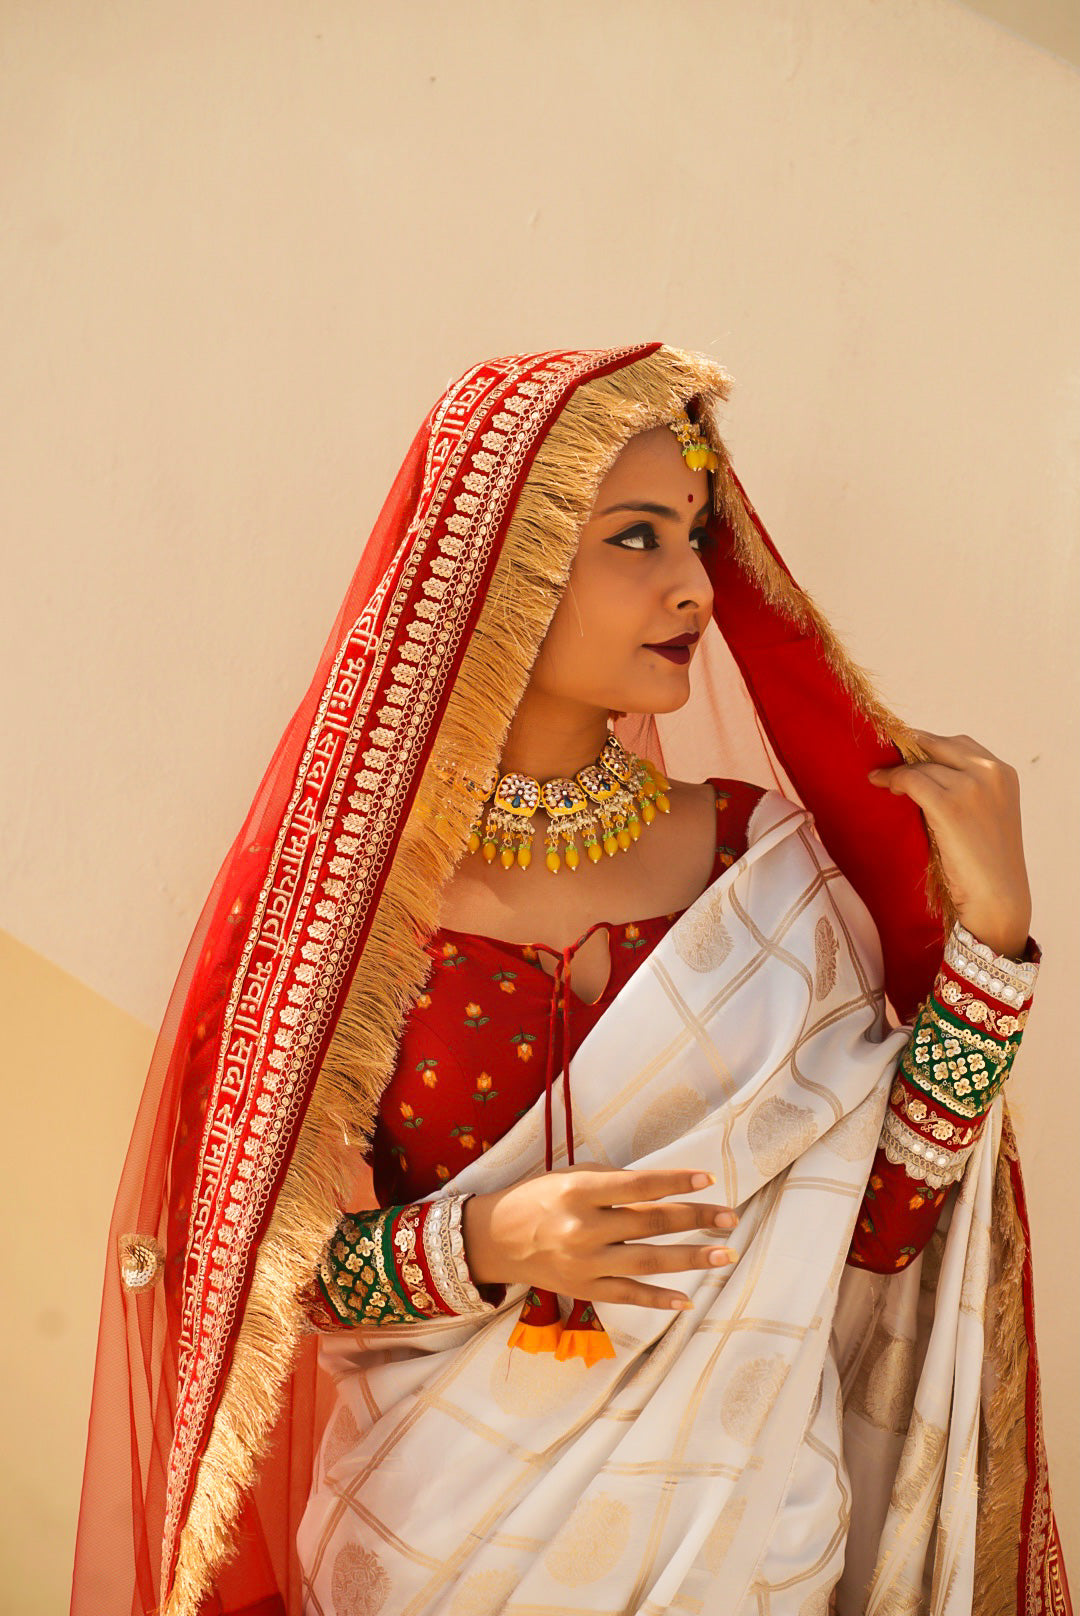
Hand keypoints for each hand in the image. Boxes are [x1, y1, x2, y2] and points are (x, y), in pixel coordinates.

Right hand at [462, 1163, 738, 1311]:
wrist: (496, 1239)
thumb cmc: (540, 1198)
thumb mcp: (572, 1175)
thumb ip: (615, 1182)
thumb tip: (666, 1189)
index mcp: (579, 1191)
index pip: (638, 1186)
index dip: (675, 1183)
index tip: (709, 1180)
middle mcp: (582, 1227)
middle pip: (650, 1223)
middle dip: (695, 1219)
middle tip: (730, 1219)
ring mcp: (584, 1263)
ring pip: (647, 1262)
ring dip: (690, 1259)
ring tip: (725, 1255)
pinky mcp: (583, 1290)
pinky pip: (628, 1296)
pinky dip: (658, 1299)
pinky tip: (688, 1298)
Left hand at [867, 729, 1031, 957]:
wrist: (997, 899)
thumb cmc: (986, 864)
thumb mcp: (985, 814)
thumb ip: (966, 789)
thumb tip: (920, 772)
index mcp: (1004, 773)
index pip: (957, 744)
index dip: (927, 746)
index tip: (905, 752)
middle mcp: (990, 772)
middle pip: (937, 745)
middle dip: (909, 749)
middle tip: (885, 755)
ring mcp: (971, 786)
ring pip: (921, 764)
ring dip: (898, 769)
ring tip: (881, 778)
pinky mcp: (949, 805)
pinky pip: (910, 779)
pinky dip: (892, 779)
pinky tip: (879, 784)